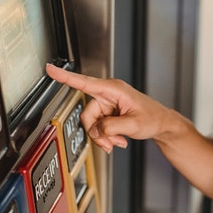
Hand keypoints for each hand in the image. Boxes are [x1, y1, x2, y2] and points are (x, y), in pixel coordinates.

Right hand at [46, 64, 170, 152]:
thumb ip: (112, 127)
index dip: (65, 76)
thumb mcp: (134, 124)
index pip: (84, 82)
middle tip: (109, 143)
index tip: (50, 69)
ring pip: (92, 123)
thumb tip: (96, 130)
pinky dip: (106, 137)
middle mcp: (108, 94)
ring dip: (103, 137)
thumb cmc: (153, 118)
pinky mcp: (109, 113)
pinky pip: (98, 127)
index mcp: (113, 89)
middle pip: (87, 114)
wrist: (161, 124)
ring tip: (117, 142)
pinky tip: (118, 140)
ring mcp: (108, 104)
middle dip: (96, 132)